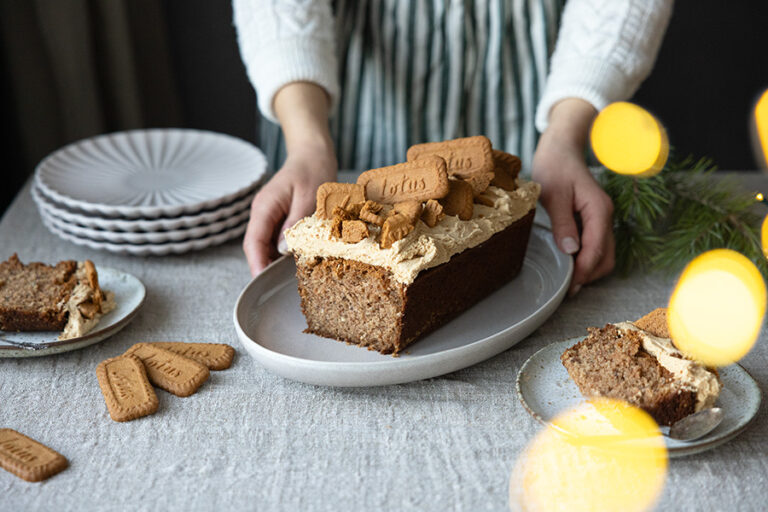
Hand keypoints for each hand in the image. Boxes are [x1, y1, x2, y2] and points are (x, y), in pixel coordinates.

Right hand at [243, 147, 336, 274]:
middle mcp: (262, 213)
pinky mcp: (279, 220)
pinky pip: (276, 241)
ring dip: (273, 263)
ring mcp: (269, 217)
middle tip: (277, 290)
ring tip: (286, 282)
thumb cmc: (313, 170)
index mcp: (264, 207)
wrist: (313, 154)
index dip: (257, 264)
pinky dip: (283, 254)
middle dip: (264, 269)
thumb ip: (295, 223)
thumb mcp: (308, 196)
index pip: (253, 242)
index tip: (262, 283)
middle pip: (256, 248)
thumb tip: (282, 251)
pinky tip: (295, 264)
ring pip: (265, 246)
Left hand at [532, 98, 614, 294]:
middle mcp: (604, 215)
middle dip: (590, 275)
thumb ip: (564, 222)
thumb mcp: (554, 194)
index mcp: (598, 209)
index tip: (570, 286)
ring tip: (569, 282)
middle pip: (606, 256)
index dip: (585, 270)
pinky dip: (588, 259)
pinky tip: (572, 265)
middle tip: (568, 289)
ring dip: (590, 269)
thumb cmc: (555, 166)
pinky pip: (597, 245)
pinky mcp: (593, 219)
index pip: (597, 248)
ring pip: (605, 253)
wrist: (560, 148)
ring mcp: (601, 218)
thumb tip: (571, 250)